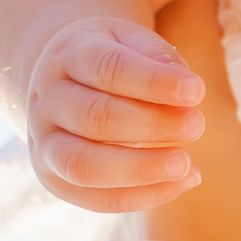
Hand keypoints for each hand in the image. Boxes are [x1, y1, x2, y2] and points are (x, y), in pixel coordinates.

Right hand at [25, 14, 207, 210]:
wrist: (64, 81)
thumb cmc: (114, 60)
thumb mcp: (133, 41)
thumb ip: (159, 60)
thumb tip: (188, 94)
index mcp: (69, 56)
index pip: (107, 68)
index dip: (153, 82)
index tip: (196, 92)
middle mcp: (48, 100)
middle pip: (95, 118)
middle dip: (152, 125)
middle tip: (196, 126)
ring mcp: (44, 143)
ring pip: (84, 165)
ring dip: (141, 170)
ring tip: (186, 164)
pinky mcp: (54, 179)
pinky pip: (95, 199)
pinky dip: (142, 197)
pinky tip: (181, 182)